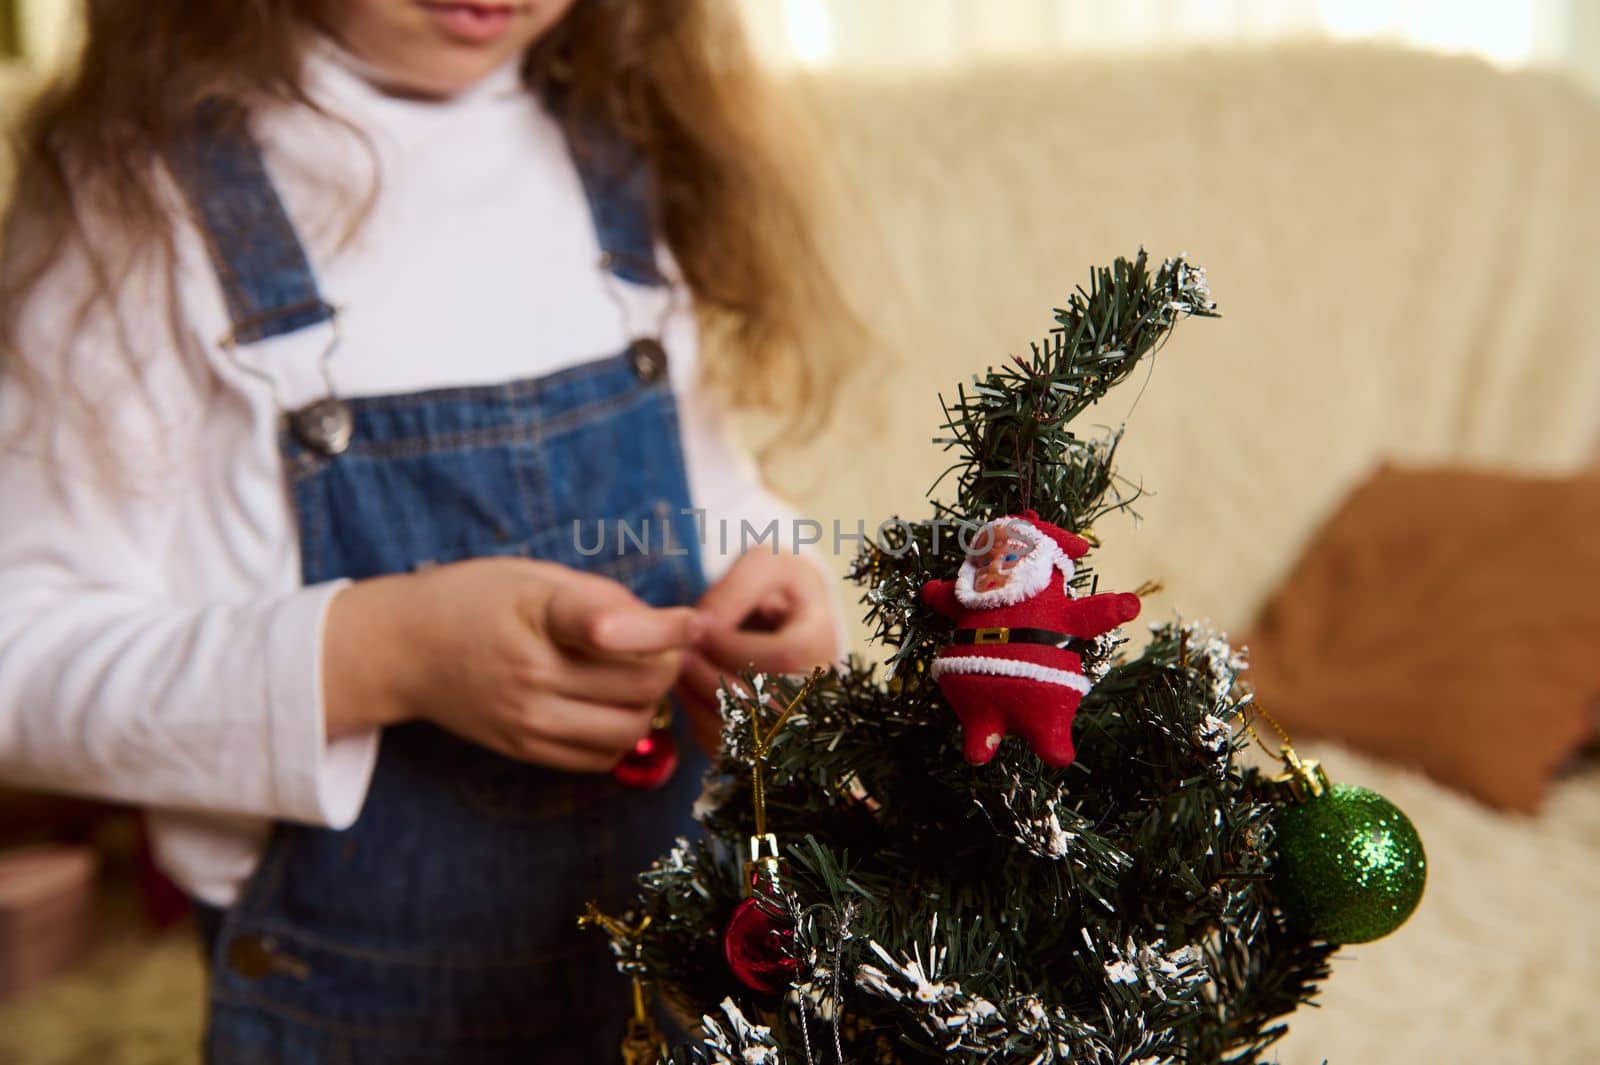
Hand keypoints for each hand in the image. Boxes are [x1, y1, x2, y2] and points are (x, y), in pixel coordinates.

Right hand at [323, 558, 699, 772]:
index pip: (612, 628)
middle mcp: (531, 674)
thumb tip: (668, 629)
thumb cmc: (476, 600)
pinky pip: (601, 758)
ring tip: (636, 677)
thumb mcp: (537, 577)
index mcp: (536, 615)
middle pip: (640, 685)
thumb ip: (604, 599)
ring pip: (629, 729)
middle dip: (668, 664)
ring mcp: (527, 719)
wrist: (404, 649)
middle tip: (663, 647)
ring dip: (648, 704)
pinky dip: (621, 734)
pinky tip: (610, 705)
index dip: (667, 627)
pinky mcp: (524, 749)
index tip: (694, 622)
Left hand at [676, 551, 838, 752]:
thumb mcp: (765, 567)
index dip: (733, 645)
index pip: (784, 657)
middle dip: (713, 679)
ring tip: (679, 670)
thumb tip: (704, 626)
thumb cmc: (775, 587)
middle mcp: (818, 690)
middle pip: (767, 703)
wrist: (787, 618)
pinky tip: (687, 690)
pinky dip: (700, 721)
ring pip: (746, 733)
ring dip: (702, 703)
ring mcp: (796, 720)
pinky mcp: (768, 739)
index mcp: (822, 641)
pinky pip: (731, 747)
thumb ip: (736, 588)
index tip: (697, 627)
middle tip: (681, 656)